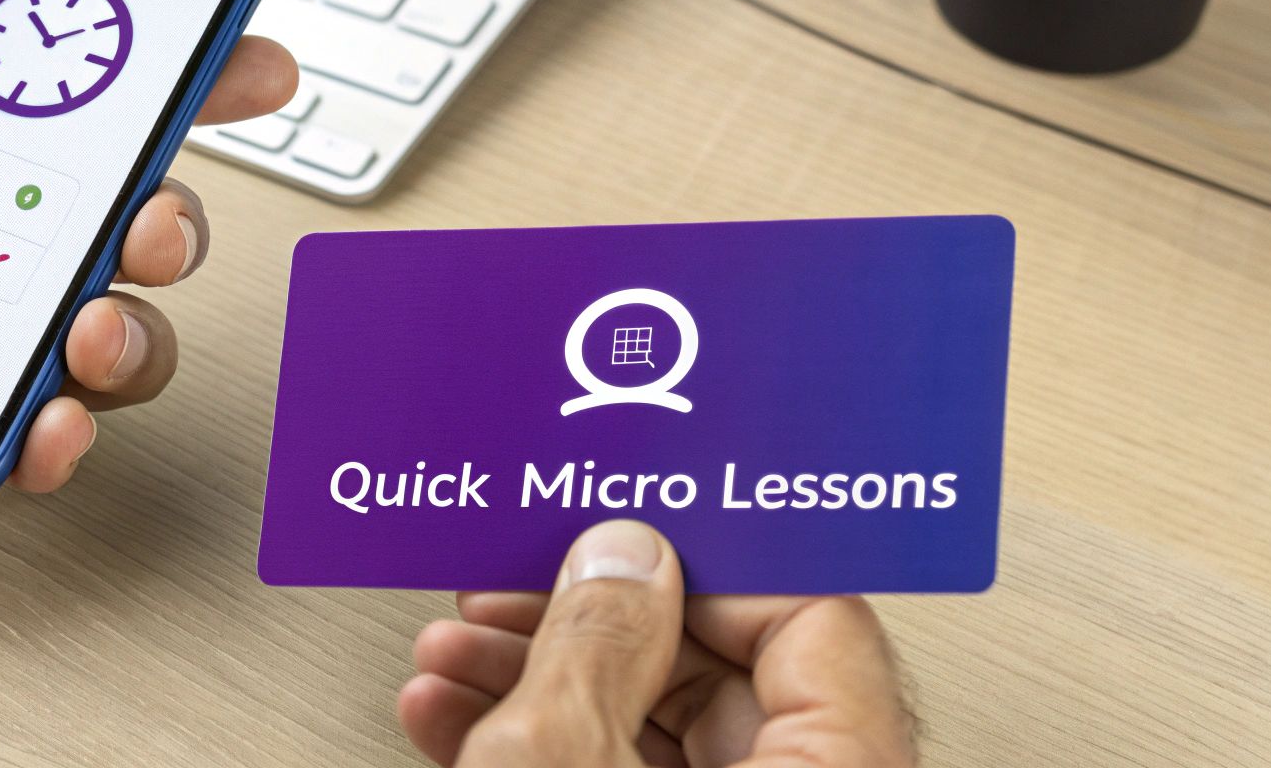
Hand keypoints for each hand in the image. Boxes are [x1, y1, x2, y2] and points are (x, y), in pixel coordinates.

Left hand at [0, 0, 295, 529]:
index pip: (66, 113)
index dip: (165, 89)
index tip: (235, 64)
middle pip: (106, 231)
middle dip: (170, 216)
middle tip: (154, 207)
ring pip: (87, 338)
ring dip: (130, 330)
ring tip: (90, 318)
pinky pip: (13, 441)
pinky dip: (54, 437)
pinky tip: (45, 413)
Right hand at [398, 521, 916, 766]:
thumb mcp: (564, 765)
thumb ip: (594, 645)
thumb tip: (615, 559)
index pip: (814, 617)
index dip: (707, 557)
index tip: (628, 527)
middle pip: (718, 672)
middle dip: (588, 621)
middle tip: (521, 582)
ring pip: (650, 733)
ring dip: (540, 682)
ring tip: (456, 654)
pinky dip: (537, 751)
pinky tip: (458, 719)